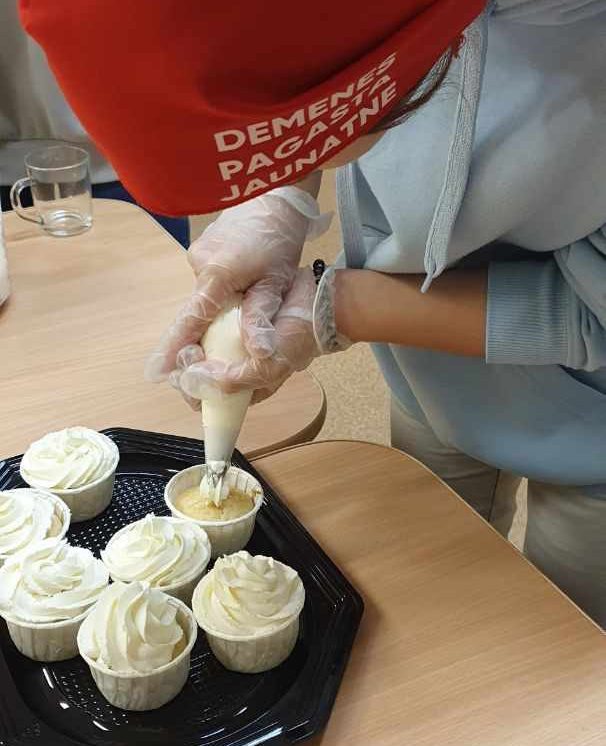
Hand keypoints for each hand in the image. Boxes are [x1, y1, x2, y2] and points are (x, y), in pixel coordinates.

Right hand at [145, 187, 324, 384]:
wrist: (275, 193)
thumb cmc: (279, 236)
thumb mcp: (276, 281)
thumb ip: (261, 316)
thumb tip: (259, 354)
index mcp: (217, 275)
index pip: (191, 320)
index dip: (174, 348)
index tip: (156, 372)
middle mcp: (199, 265)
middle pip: (195, 312)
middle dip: (198, 338)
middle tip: (206, 358)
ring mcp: (198, 255)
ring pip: (203, 298)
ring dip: (215, 314)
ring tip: (236, 319)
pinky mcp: (203, 250)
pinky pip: (207, 284)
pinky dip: (218, 296)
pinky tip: (239, 293)